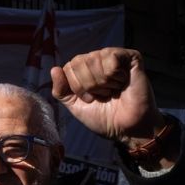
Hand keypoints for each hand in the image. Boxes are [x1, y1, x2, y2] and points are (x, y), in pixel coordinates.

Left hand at [50, 48, 164, 144]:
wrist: (127, 128)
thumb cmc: (104, 118)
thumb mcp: (75, 106)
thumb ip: (61, 90)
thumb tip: (54, 69)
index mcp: (84, 72)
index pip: (68, 67)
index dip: (76, 86)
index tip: (90, 99)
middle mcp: (98, 62)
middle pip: (78, 61)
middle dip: (87, 84)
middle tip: (103, 95)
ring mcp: (114, 58)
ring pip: (94, 58)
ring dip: (101, 82)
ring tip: (113, 90)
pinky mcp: (130, 58)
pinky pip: (111, 56)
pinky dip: (113, 74)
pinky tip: (122, 82)